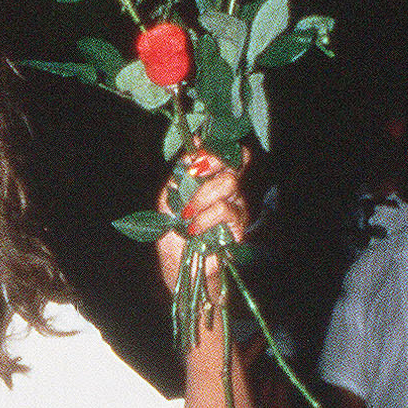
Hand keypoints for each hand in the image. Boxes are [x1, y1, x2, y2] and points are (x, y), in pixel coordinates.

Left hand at [156, 149, 248, 299]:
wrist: (178, 265)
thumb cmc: (173, 233)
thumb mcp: (170, 197)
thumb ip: (182, 172)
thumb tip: (195, 142)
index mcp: (211, 179)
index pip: (225, 152)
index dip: (214, 147)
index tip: (195, 155)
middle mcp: (227, 189)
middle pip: (235, 159)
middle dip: (212, 163)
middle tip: (196, 177)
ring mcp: (235, 206)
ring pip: (228, 183)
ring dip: (202, 197)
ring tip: (187, 216)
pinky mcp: (238, 226)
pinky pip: (225, 209)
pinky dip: (205, 218)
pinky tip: (194, 230)